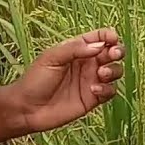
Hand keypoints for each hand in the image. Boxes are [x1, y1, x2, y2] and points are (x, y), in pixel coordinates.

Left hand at [6, 27, 124, 134]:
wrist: (27, 109)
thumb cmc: (35, 80)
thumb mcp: (52, 57)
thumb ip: (75, 49)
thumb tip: (99, 45)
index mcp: (77, 49)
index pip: (99, 38)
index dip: (108, 35)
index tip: (112, 38)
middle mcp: (87, 64)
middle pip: (112, 53)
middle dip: (117, 51)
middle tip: (113, 54)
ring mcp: (91, 80)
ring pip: (115, 71)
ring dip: (114, 70)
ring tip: (101, 74)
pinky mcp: (93, 98)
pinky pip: (110, 91)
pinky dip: (107, 89)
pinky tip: (94, 90)